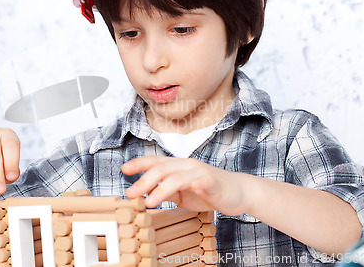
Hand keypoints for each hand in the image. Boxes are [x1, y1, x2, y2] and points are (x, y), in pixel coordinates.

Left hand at [121, 155, 253, 214]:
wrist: (239, 192)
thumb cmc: (209, 191)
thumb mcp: (182, 193)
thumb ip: (165, 191)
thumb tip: (144, 193)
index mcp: (178, 166)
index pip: (155, 161)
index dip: (139, 163)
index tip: (124, 169)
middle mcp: (186, 165)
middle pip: (161, 168)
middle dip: (143, 180)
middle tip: (130, 193)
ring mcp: (199, 172)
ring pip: (175, 176)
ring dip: (159, 189)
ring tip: (148, 202)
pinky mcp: (211, 181)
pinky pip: (197, 182)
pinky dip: (185, 187)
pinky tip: (178, 197)